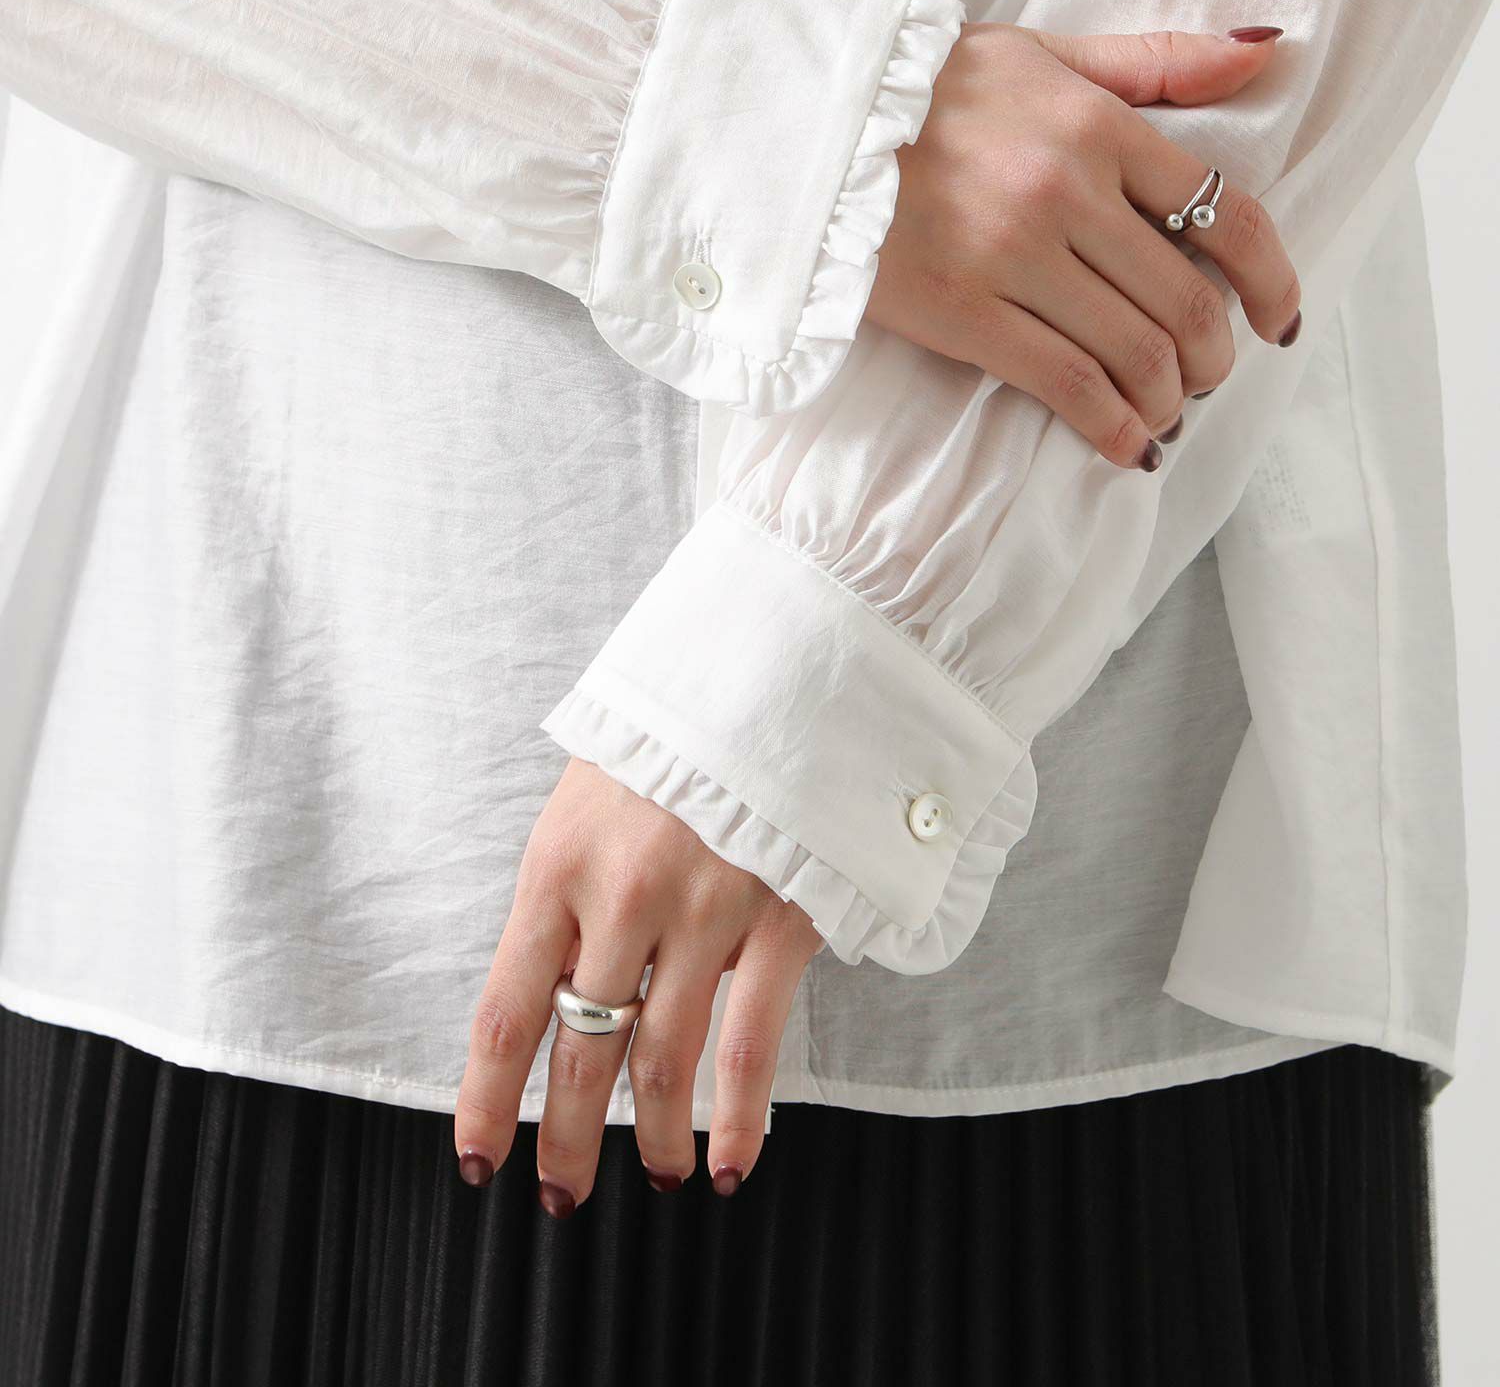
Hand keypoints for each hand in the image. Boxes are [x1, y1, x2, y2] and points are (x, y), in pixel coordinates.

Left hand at [453, 757, 821, 1213]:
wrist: (774, 667)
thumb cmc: (670, 737)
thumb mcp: (587, 797)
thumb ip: (567, 893)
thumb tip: (550, 988)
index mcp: (559, 865)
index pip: (507, 1010)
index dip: (486, 1099)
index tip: (476, 1160)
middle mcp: (624, 897)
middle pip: (580, 1051)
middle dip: (565, 1138)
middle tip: (561, 1196)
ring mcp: (706, 911)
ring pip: (663, 1060)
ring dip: (651, 1137)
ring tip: (652, 1177)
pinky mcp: (780, 918)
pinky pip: (752, 1044)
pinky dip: (741, 1118)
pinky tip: (732, 1163)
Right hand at [868, 21, 1301, 468]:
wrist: (803, 123)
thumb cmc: (927, 88)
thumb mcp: (1042, 53)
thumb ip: (1156, 62)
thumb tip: (1266, 59)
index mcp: (1096, 126)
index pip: (1223, 213)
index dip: (1272, 280)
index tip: (1281, 318)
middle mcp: (1066, 192)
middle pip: (1185, 301)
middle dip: (1214, 356)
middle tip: (1206, 375)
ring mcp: (1013, 257)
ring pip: (1135, 352)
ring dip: (1168, 398)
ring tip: (1164, 410)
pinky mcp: (961, 312)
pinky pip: (1066, 383)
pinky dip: (1112, 425)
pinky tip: (1127, 445)